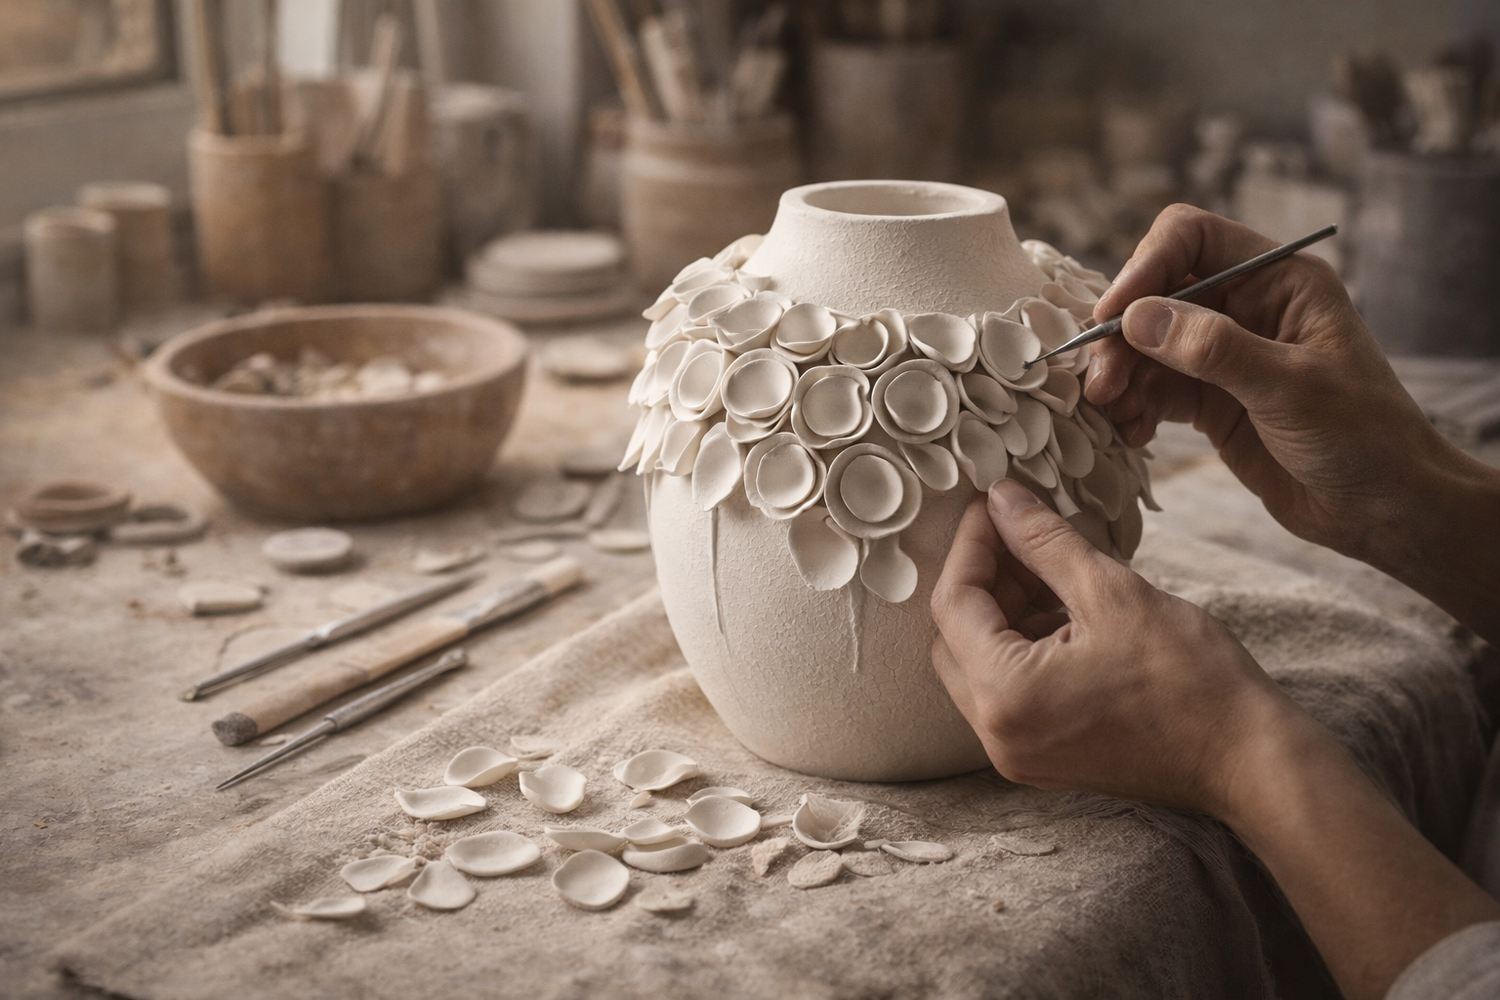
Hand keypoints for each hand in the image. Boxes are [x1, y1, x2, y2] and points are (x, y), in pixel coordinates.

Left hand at [930, 480, 1499, 999]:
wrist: (1248, 760)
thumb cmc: (1190, 678)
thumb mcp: (1111, 591)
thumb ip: (1044, 540)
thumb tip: (1002, 497)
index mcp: (1004, 695)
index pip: (953, 602)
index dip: (971, 544)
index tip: (995, 504)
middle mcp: (996, 733)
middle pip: (954, 636)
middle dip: (983, 577)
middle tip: (1020, 531)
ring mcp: (1017, 751)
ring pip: (978, 662)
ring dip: (1004, 610)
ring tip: (1050, 564)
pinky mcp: (1042, 756)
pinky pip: (1007, 690)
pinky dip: (1023, 645)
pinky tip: (1064, 608)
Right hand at [1084, 205, 1499, 643]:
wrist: (1384, 508)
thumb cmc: (1363, 437)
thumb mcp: (1290, 388)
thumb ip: (1214, 350)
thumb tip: (1137, 318)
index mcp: (1278, 280)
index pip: (1192, 238)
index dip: (1144, 268)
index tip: (1112, 317)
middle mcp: (1246, 307)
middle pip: (1155, 294)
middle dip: (1121, 336)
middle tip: (1100, 382)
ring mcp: (1224, 355)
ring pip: (1145, 345)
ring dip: (1118, 375)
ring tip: (1110, 412)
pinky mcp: (1210, 400)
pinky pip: (1152, 389)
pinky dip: (1133, 407)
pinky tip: (1133, 434)